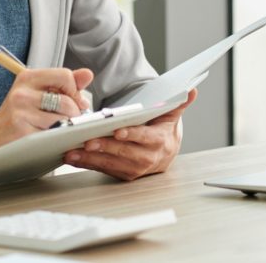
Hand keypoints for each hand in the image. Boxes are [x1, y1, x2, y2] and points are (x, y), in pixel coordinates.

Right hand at [0, 66, 92, 176]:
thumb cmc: (16, 114)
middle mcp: (23, 93)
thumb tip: (88, 74)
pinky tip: (49, 138)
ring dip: (67, 127)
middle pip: (67, 101)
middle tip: (69, 119)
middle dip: (75, 114)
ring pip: (63, 120)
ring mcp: (21, 113)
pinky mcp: (22, 133)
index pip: (65, 76)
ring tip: (59, 128)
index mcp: (28, 77)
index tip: (74, 101)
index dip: (75, 91)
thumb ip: (63, 84)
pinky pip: (53, 136)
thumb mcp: (37, 92)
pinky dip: (58, 138)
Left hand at [63, 89, 197, 180]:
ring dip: (91, 160)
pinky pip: (103, 170)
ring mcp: (134, 169)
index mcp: (160, 142)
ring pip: (111, 164)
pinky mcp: (123, 175)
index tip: (118, 132)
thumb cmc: (163, 129)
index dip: (132, 135)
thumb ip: (180, 102)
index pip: (145, 138)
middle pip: (124, 153)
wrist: (166, 152)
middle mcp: (148, 159)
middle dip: (105, 148)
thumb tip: (192, 90)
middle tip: (88, 141)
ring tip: (73, 152)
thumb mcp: (172, 114)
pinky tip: (73, 159)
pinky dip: (87, 165)